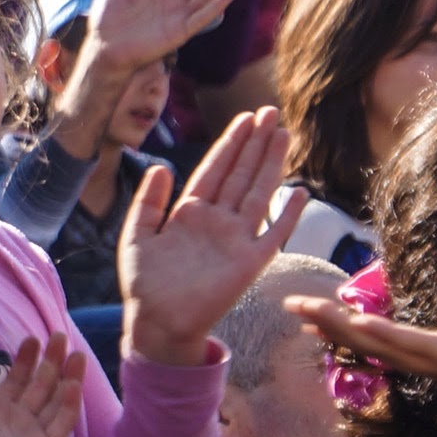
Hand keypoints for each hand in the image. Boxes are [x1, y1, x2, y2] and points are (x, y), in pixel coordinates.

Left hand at [0, 332, 86, 436]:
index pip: (19, 379)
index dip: (26, 359)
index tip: (32, 339)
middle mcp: (19, 419)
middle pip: (42, 385)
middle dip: (52, 361)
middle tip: (60, 337)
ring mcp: (33, 433)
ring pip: (57, 400)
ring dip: (69, 378)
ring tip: (77, 354)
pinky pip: (61, 424)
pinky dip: (69, 405)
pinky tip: (73, 384)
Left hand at [120, 108, 302, 365]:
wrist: (157, 324)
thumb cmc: (144, 284)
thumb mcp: (136, 236)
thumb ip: (149, 202)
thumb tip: (161, 167)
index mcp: (190, 212)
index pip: (216, 169)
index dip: (231, 144)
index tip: (245, 118)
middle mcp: (217, 221)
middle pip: (241, 173)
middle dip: (255, 143)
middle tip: (270, 112)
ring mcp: (236, 240)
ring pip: (257, 193)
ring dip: (271, 164)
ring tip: (282, 134)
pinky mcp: (249, 263)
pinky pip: (273, 234)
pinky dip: (287, 214)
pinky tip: (300, 192)